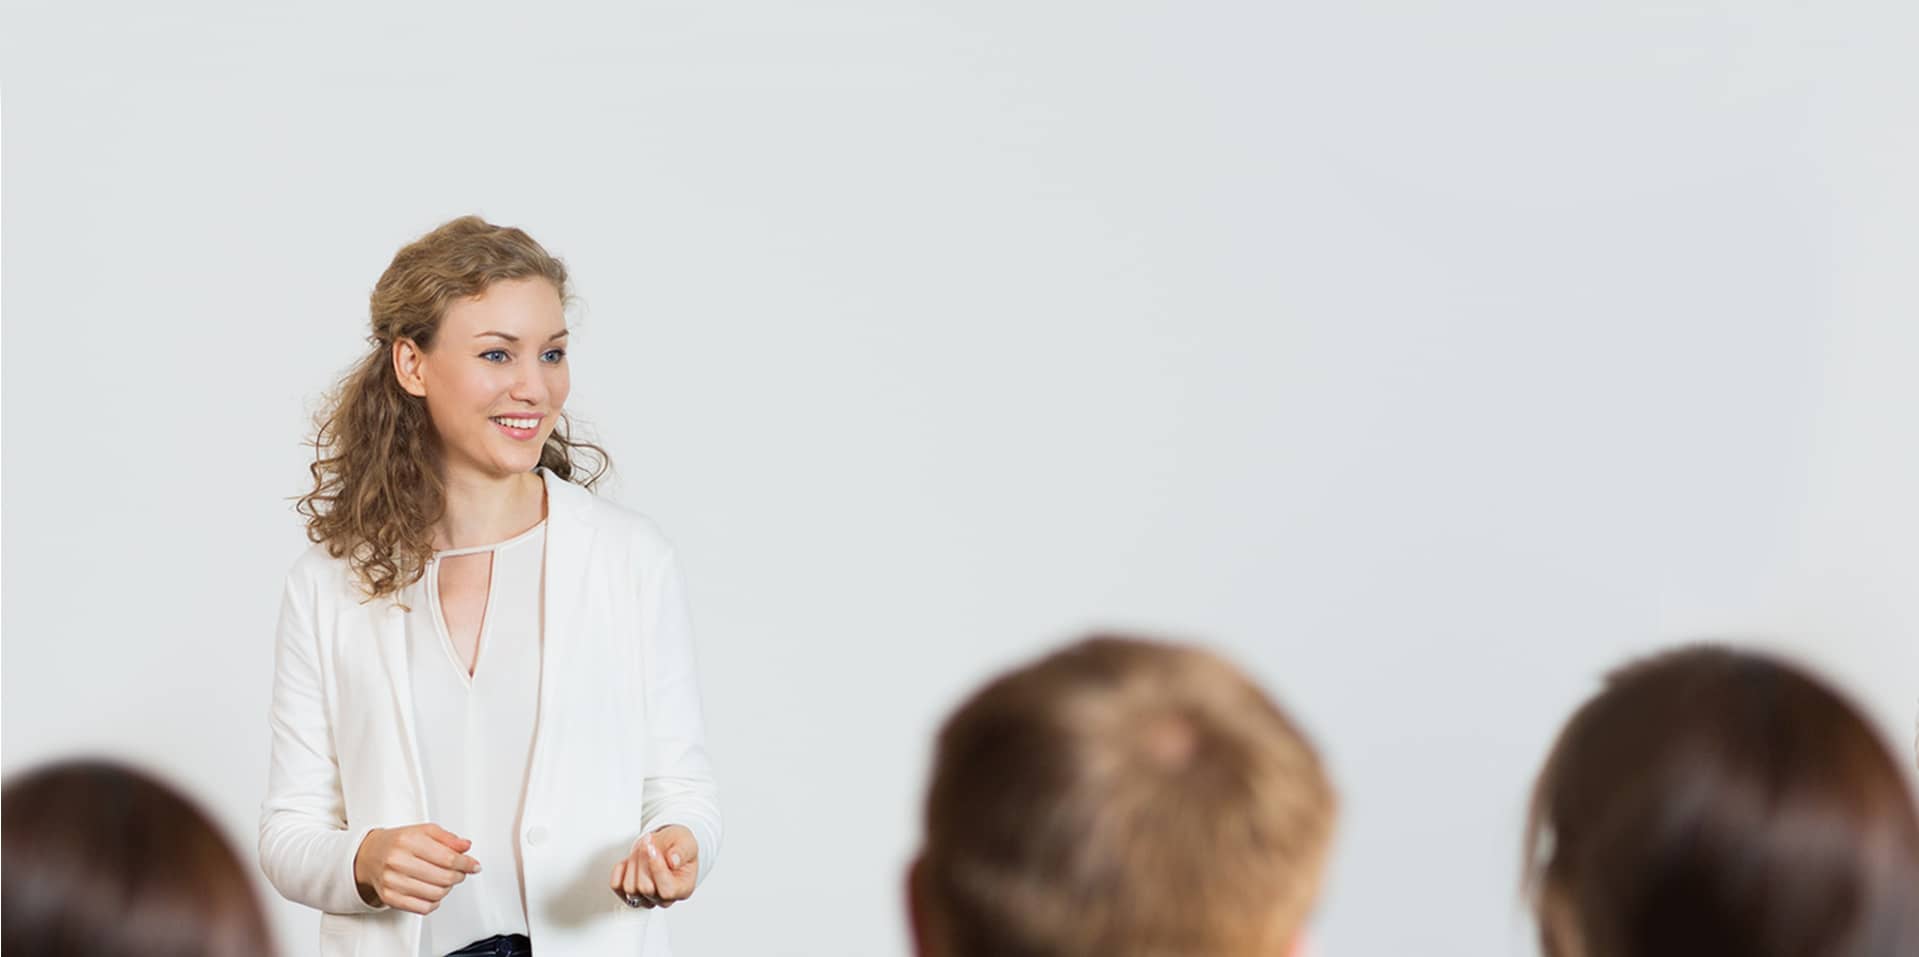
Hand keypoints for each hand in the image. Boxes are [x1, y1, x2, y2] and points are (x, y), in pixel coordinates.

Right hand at [353, 823, 481, 913]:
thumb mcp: (424, 831)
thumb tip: (466, 846)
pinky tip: (434, 892)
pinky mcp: (390, 898)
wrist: (370, 855)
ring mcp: (392, 882)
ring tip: (446, 880)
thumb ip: (448, 838)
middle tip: (461, 872)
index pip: (447, 858)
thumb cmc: (399, 843)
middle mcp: (398, 861)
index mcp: (408, 841)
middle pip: (443, 877)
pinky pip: (423, 908)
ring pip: (436, 894)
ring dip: (448, 889)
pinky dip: (435, 902)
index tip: (474, 865)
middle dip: (459, 876)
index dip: (466, 863)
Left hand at [610, 825, 698, 908]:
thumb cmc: (678, 847)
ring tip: (642, 849)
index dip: (657, 870)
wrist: (666, 846)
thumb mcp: (686, 842)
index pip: (667, 890)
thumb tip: (673, 861)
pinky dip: (620, 870)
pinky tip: (630, 860)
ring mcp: (645, 899)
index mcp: (683, 889)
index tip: (653, 849)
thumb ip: (682, 851)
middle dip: (643, 860)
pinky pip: (616, 886)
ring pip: (630, 888)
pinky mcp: (628, 895)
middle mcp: (664, 899)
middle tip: (648, 842)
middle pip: (645, 888)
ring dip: (633, 863)